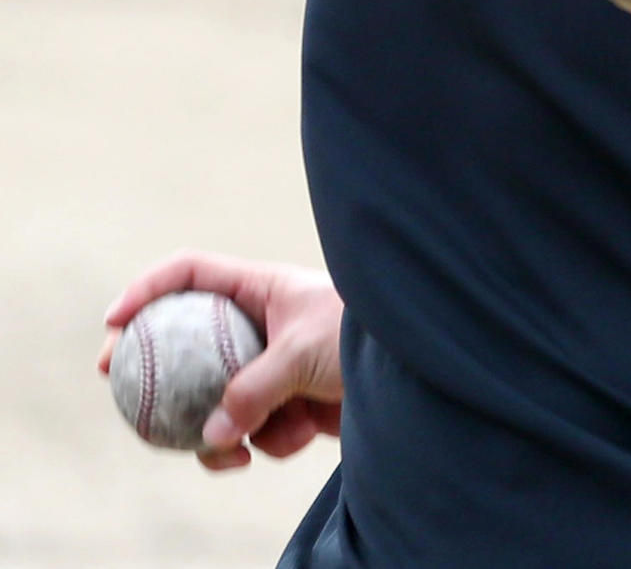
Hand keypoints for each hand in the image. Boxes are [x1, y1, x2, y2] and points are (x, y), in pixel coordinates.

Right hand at [99, 252, 343, 471]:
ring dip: (225, 429)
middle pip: (189, 340)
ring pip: (218, 399)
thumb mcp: (303, 351)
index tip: (114, 319)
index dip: (150, 288)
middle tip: (114, 381)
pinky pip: (256, 429)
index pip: (193, 272)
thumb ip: (254, 391)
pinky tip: (296, 439)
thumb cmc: (365, 335)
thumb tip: (214, 437)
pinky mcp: (292, 404)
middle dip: (152, 362)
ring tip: (233, 454)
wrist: (419, 370)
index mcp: (263, 287)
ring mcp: (274, 365)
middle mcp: (263, 323)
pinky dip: (270, 441)